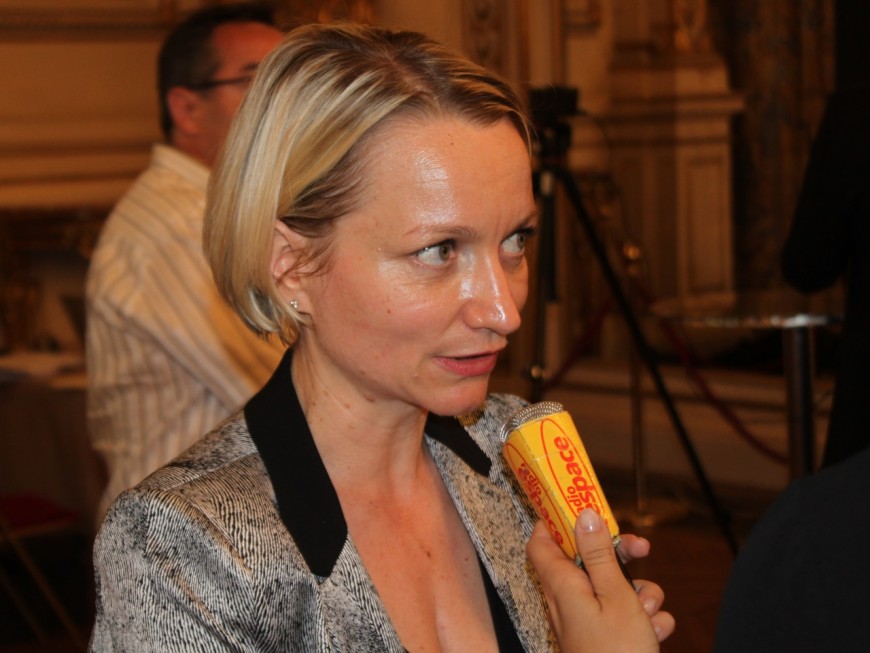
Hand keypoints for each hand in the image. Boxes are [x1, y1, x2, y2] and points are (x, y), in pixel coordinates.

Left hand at [526, 508, 674, 652]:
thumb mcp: (614, 596)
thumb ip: (600, 554)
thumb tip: (583, 513)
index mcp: (562, 584)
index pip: (541, 542)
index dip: (557, 521)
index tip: (582, 506)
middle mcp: (569, 600)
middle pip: (589, 560)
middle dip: (620, 555)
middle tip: (642, 550)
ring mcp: (587, 620)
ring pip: (614, 588)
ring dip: (640, 594)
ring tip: (648, 614)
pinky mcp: (606, 638)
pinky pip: (626, 615)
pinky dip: (644, 620)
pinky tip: (655, 633)